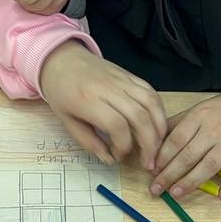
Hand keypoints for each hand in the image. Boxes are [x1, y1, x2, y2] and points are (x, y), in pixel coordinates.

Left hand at [38, 41, 167, 170]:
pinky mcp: (130, 75)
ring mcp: (122, 80)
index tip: (117, 156)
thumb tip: (109, 159)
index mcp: (88, 100)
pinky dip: (159, 110)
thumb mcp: (66, 120)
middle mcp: (109, 88)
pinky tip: (157, 126)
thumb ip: (87, 141)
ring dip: (160, 128)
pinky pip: (151, 92)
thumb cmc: (61, 91)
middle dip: (149, 144)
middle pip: (139, 116)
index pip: (116, 125)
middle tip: (148, 162)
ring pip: (151, 103)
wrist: (61, 59)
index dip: (122, 146)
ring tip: (157, 147)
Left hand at [150, 92, 220, 199]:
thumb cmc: (218, 114)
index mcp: (198, 117)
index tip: (151, 170)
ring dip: (191, 181)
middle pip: (189, 155)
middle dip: (170, 173)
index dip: (162, 156)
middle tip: (156, 188)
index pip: (176, 139)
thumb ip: (175, 126)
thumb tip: (152, 143)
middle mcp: (213, 131)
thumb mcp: (196, 112)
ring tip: (176, 193)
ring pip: (209, 165)